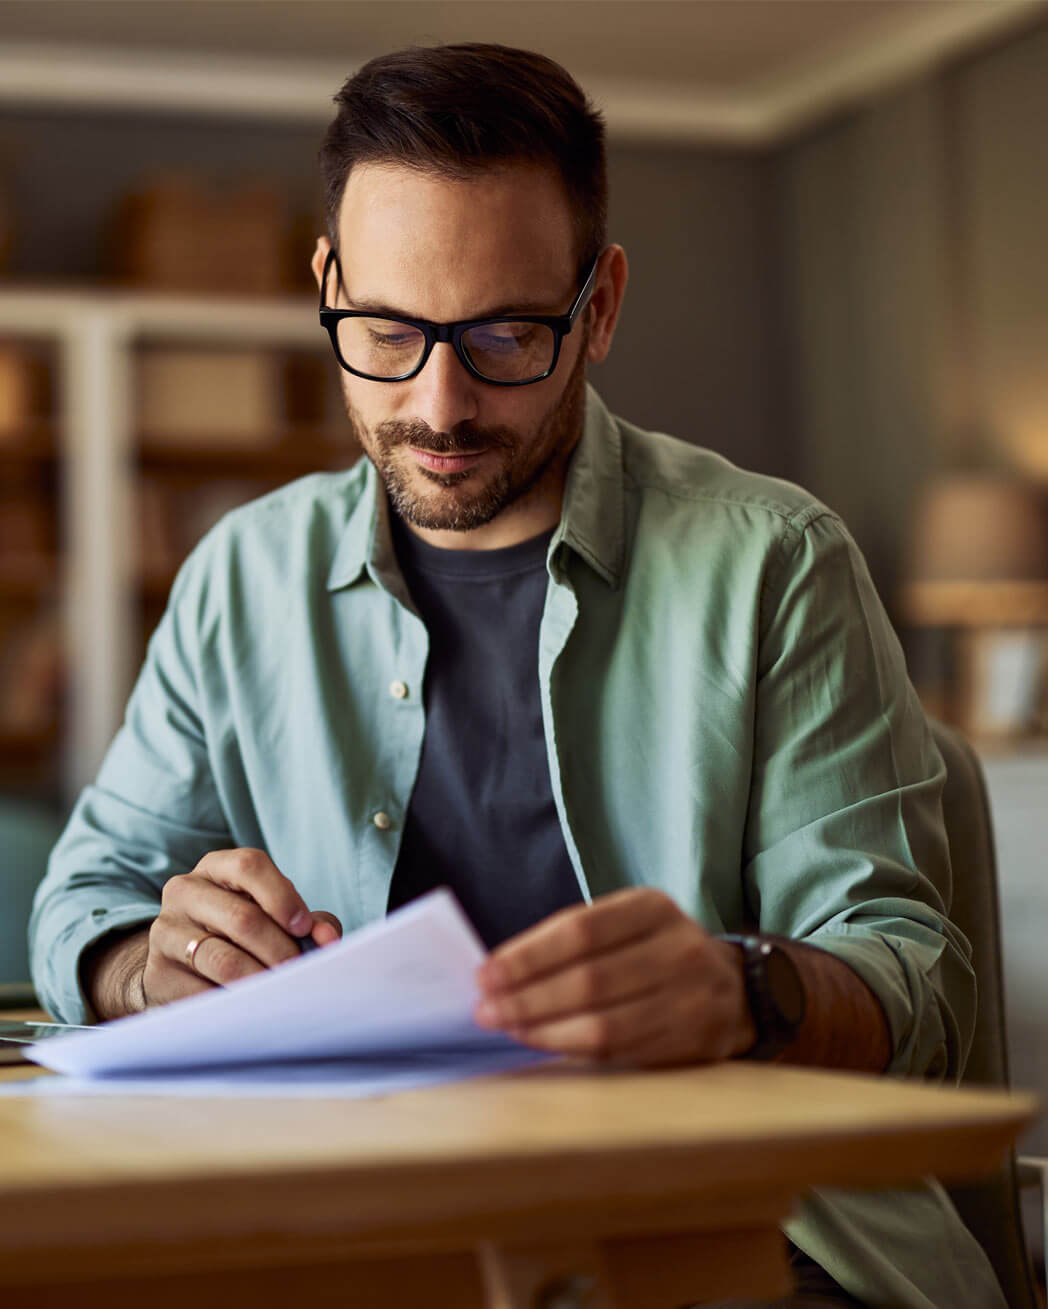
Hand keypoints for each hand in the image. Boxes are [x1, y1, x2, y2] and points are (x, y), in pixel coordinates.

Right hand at [140, 848, 341, 1006]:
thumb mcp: (273, 916)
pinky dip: (231, 1004)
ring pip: (221, 958)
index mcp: (216, 867)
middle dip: (279, 949)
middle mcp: (184, 891)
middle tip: (298, 972)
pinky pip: (200, 992)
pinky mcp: (157, 973)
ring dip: (258, 979)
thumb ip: (307, 923)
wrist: (183, 964)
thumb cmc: (242, 934)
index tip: (304, 928)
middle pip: (241, 917)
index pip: (249, 866)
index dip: (282, 897)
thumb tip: (328, 939)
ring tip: (279, 992)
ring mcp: (166, 931)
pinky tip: (249, 1008)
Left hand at [472, 888, 755, 1066]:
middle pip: (588, 979)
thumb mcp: (626, 923)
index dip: (528, 956)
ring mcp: (691, 997)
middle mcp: (679, 948)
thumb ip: (571, 939)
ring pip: (602, 1023)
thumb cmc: (654, 951)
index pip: (580, 930)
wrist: (731, 987)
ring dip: (543, 1030)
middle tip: (486, 1009)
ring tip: (507, 1027)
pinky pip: (620, 1052)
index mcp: (653, 907)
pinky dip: (572, 1049)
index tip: (486, 974)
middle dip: (526, 997)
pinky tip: (543, 1042)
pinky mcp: (693, 1041)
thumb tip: (499, 970)